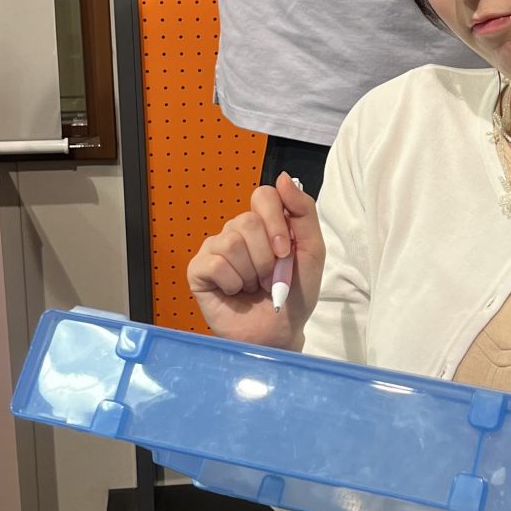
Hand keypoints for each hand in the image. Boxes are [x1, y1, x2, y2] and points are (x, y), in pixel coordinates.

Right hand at [186, 175, 324, 349]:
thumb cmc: (294, 295)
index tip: (284, 252)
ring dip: (251, 273)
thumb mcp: (311, 251)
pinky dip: (234, 283)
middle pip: (246, 221)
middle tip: (270, 277)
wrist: (280, 332)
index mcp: (263, 223)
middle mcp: (236, 232)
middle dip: (266, 257)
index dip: (276, 222)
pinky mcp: (199, 270)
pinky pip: (216, 263)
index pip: (263, 196)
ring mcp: (215, 249)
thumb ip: (303, 212)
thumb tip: (283, 178)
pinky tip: (236, 292)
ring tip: (253, 286)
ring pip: (231, 243)